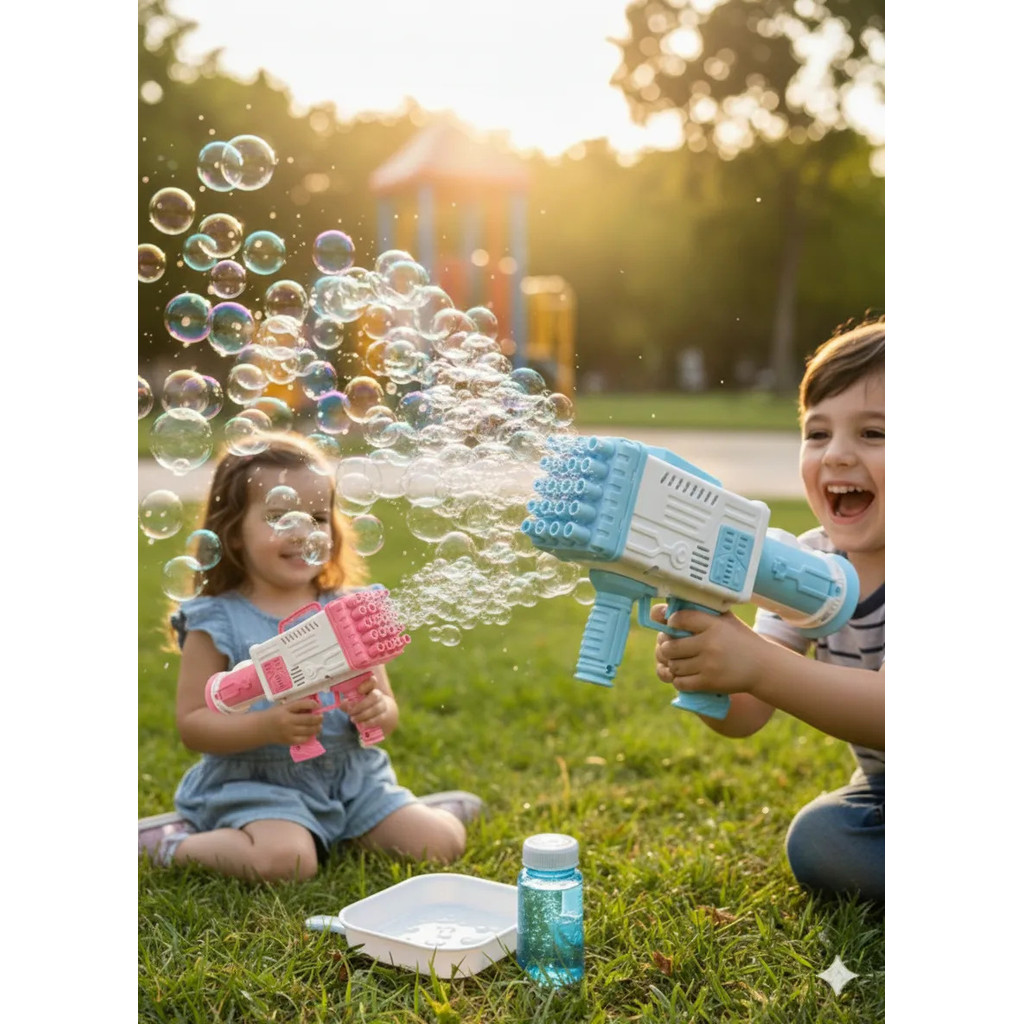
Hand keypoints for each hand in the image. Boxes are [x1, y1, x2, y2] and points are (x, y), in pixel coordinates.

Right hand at [263, 697, 324, 745]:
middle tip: (321, 717)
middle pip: (308, 719)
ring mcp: (288, 732)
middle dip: (318, 718)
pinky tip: (311, 733)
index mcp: (285, 709)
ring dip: (317, 727)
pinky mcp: (288, 741)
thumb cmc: (274, 715)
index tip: (318, 705)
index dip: (312, 704)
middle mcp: (287, 720)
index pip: (301, 704)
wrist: (260, 729)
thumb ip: (297, 707)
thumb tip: (313, 707)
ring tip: (319, 726)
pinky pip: (303, 739)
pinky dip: (310, 736)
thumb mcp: (283, 707)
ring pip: (308, 730)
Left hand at [342, 676, 391, 732]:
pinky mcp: (384, 716)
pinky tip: (361, 724)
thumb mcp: (355, 703)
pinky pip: (378, 718)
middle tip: (350, 712)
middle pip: (375, 696)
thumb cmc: (364, 706)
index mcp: (370, 688)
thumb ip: (347, 704)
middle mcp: (378, 695)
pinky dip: (369, 722)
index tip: (359, 690)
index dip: (367, 684)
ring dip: (363, 715)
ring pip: (376, 708)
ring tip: (353, 719)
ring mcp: (382, 705)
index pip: (372, 681)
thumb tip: (343, 704)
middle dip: (361, 705)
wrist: (381, 714)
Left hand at [654, 608, 768, 697]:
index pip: (680, 618)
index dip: (671, 622)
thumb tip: (669, 612)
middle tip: (670, 647)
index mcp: (714, 624)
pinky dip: (679, 679)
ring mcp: (709, 664)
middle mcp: (710, 643)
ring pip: (674, 666)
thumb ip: (703, 612)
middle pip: (670, 646)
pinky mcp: (710, 682)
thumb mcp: (726, 620)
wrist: (763, 666)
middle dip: (667, 648)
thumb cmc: (740, 639)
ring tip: (678, 661)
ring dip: (672, 665)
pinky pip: (681, 682)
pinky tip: (685, 674)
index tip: (672, 624)